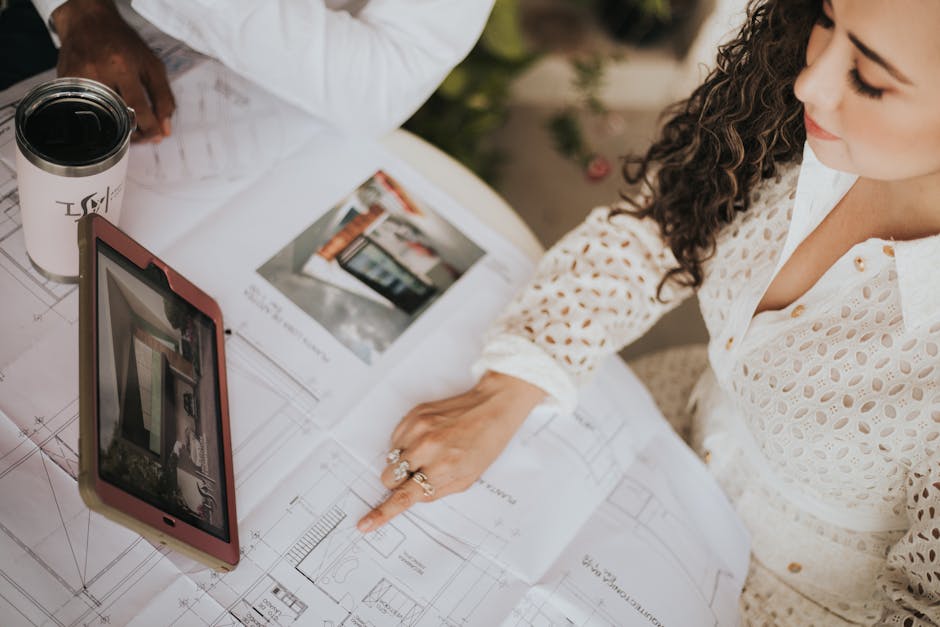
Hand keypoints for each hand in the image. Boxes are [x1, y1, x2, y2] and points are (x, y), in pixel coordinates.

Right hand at [52, 0, 174, 141]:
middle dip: (135, 133)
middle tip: (144, 136)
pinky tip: (109, 118)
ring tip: (129, 129)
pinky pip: (83, 111)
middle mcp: (98, 72)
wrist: (87, 21)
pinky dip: (99, 120)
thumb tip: (165, 129)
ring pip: (100, 118)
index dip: (150, 126)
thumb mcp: (151, 64)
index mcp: (122, 66)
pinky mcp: (65, 83)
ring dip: (117, 131)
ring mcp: (79, 78)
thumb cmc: (123, 43)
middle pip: (117, 116)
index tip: (157, 135)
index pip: (138, 106)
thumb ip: (163, 96)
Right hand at [357, 372, 545, 531]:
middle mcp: (427, 447)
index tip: (365, 524)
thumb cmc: (484, 444)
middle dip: (398, 482)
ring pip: (390, 459)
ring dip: (404, 462)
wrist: (491, 407)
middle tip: (418, 475)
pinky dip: (406, 445)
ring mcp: (418, 428)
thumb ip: (436, 491)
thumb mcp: (467, 478)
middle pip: (389, 477)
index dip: (382, 513)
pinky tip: (426, 440)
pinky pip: (395, 439)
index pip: (404, 496)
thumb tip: (410, 496)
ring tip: (428, 453)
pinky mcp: (414, 415)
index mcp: (443, 467)